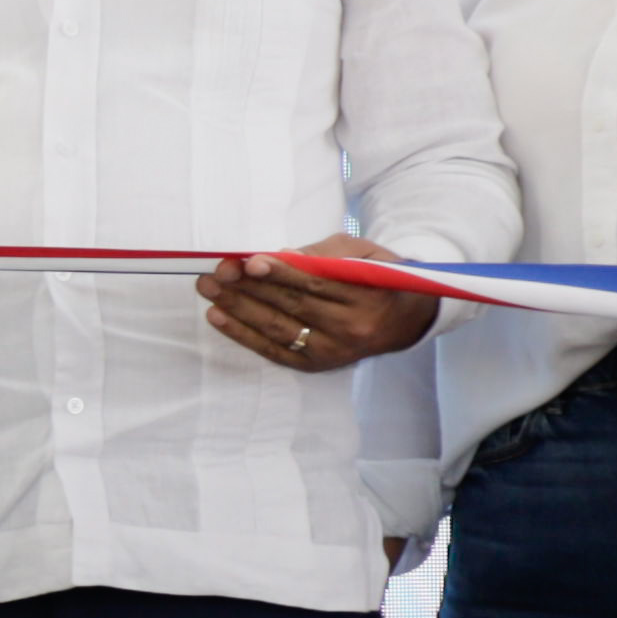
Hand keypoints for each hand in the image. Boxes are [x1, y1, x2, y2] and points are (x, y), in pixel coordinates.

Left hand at [202, 238, 434, 372]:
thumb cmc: (379, 276)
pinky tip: (219, 317)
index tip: (248, 262)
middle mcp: (350, 328)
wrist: (406, 320)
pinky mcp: (317, 364)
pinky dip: (244, 334)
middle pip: (292, 306)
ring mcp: (332, 351)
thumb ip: (324, 254)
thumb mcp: (363, 253)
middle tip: (217, 272)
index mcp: (367, 296)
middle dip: (249, 288)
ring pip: (278, 328)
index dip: (280, 273)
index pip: (316, 284)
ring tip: (209, 290)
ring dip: (238, 309)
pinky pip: (275, 350)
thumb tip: (281, 256)